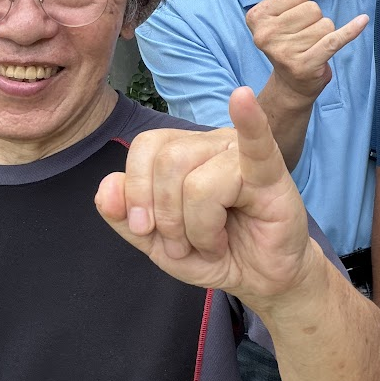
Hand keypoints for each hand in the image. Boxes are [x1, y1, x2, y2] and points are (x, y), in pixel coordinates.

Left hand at [95, 86, 316, 304]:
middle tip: (188, 246)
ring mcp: (242, 154)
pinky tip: (243, 99)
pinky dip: (248, 121)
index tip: (144, 230)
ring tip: (215, 244)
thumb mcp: (157, 243)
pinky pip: (255, 143)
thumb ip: (126, 218)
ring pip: (198, 183)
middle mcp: (212, 143)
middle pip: (169, 161)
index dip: (136, 190)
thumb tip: (108, 186)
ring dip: (199, 230)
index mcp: (185, 150)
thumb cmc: (216, 253)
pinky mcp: (271, 173)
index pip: (146, 146)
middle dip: (169, 217)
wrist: (261, 280)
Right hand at [247, 0, 367, 102]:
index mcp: (256, 18)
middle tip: (302, 37)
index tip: (291, 20)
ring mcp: (285, 52)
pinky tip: (362, 21)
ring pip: (325, 24)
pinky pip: (334, 40)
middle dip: (313, 19)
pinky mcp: (306, 65)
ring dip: (324, 33)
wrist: (292, 83)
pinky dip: (351, 30)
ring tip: (310, 46)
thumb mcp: (275, 14)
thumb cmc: (287, 42)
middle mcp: (266, 36)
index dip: (300, 3)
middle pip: (311, 8)